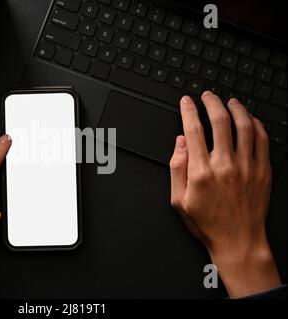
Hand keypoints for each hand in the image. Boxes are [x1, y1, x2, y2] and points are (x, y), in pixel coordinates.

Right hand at [169, 91, 280, 297]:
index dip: (188, 111)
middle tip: (207, 95)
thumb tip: (180, 143)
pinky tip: (250, 119)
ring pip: (244, 125)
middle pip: (220, 121)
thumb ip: (177, 168)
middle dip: (211, 102)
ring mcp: (247, 167)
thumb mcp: (178, 200)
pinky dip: (256, 124)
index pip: (194, 130)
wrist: (238, 241)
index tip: (186, 102)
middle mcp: (225, 165)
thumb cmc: (208, 223)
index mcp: (201, 172)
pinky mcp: (262, 171)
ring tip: (229, 101)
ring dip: (235, 108)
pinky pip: (262, 139)